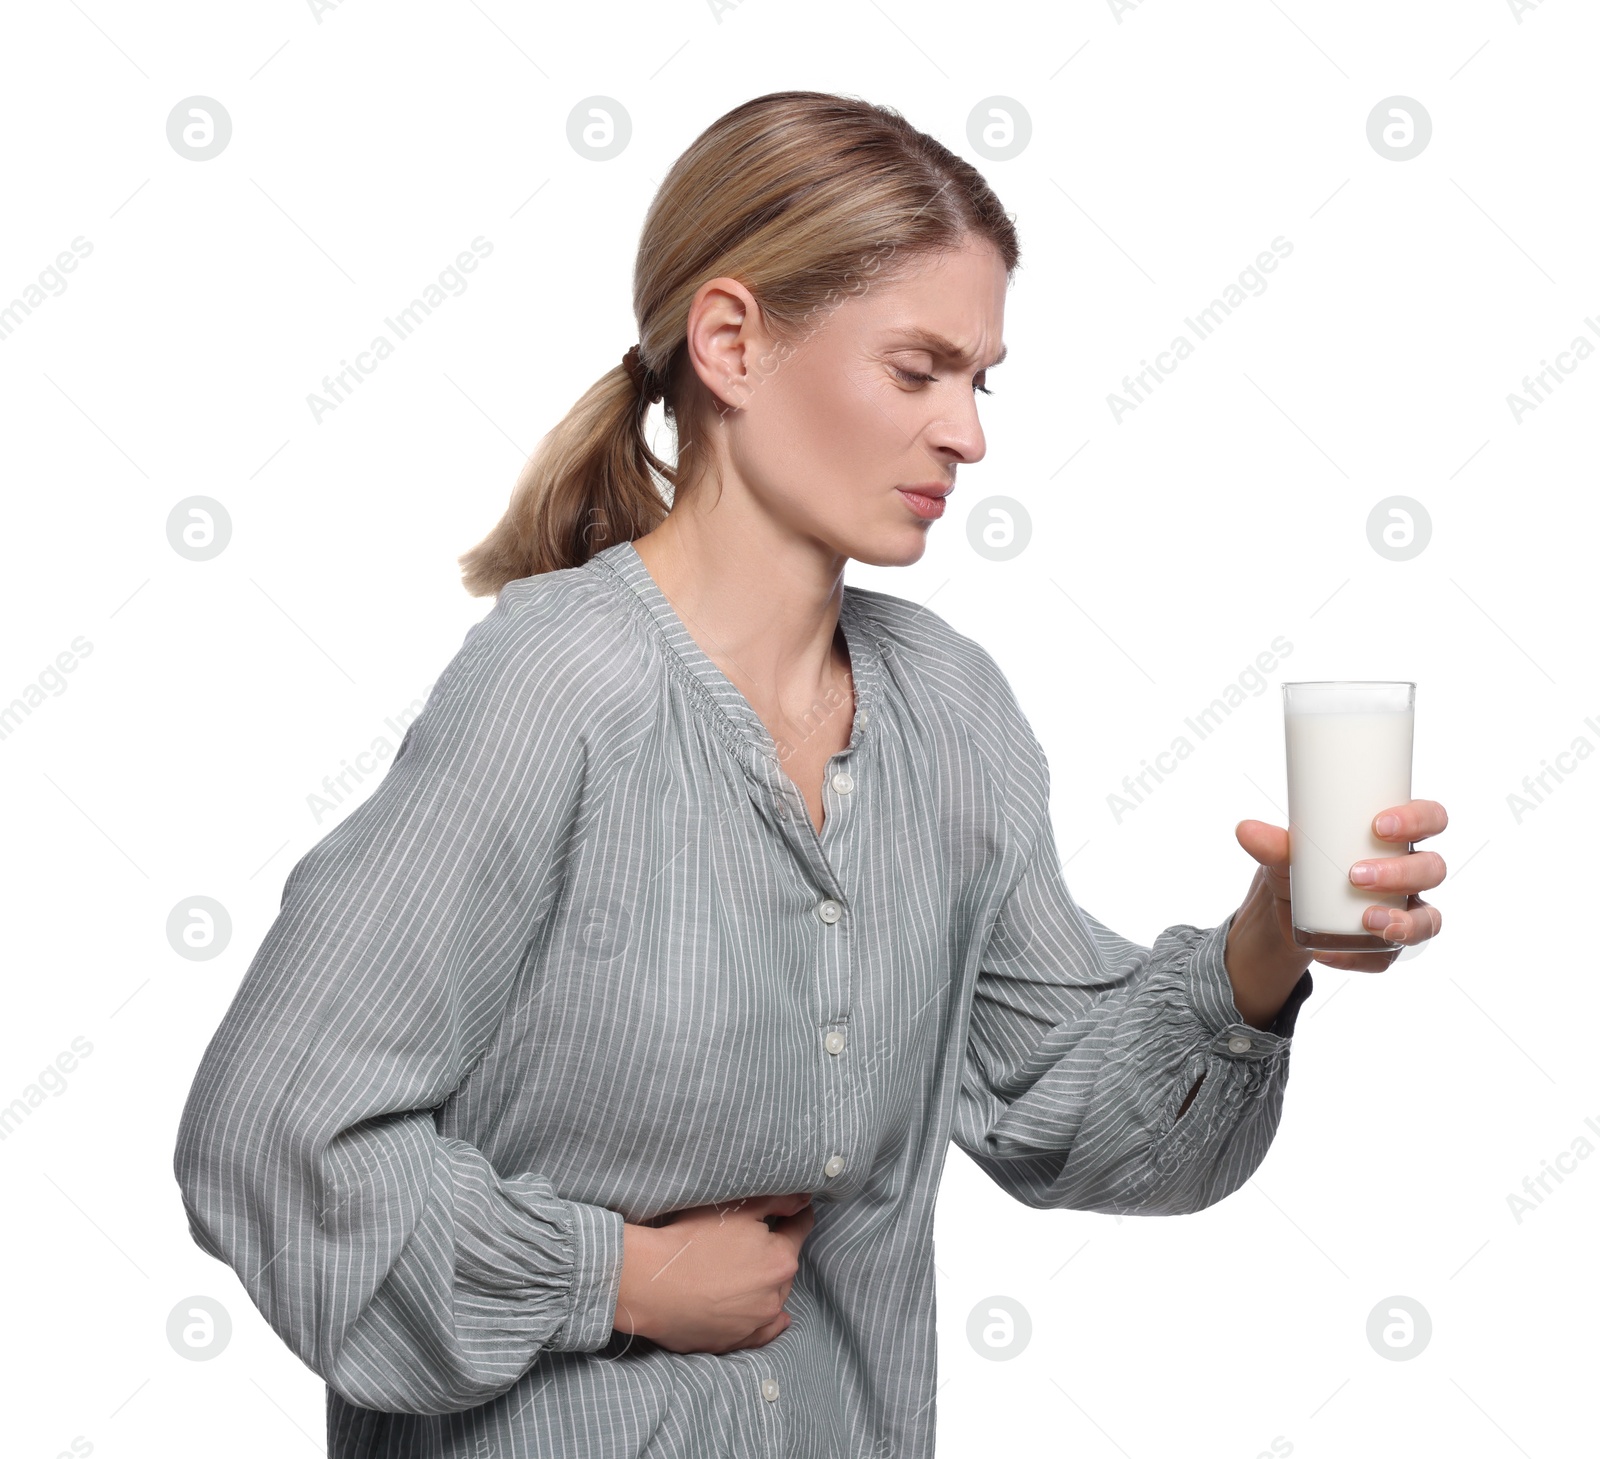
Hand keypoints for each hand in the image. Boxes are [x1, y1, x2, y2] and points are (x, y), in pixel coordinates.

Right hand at [612, 1191, 815, 1354]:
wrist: (650, 1282)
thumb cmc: (692, 1239)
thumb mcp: (738, 1207)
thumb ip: (779, 1201)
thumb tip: (804, 1200)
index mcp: (780, 1260)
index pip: (799, 1229)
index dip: (794, 1216)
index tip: (792, 1210)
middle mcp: (774, 1296)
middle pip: (785, 1266)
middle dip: (775, 1252)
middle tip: (754, 1240)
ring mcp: (753, 1324)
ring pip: (773, 1298)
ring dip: (767, 1285)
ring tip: (747, 1274)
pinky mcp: (732, 1342)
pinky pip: (760, 1333)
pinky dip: (765, 1322)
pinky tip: (769, 1317)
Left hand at [1234, 797, 1447, 973]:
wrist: (1282, 914)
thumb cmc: (1299, 868)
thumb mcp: (1285, 856)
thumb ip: (1271, 845)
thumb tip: (1245, 831)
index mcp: (1395, 838)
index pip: (1430, 819)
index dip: (1419, 819)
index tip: (1380, 826)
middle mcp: (1409, 873)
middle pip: (1433, 869)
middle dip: (1402, 873)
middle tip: (1357, 875)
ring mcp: (1404, 910)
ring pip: (1428, 918)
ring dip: (1403, 922)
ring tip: (1367, 920)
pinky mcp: (1387, 945)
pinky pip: (1389, 957)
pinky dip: (1362, 958)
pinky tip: (1330, 954)